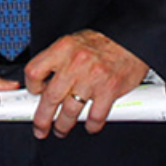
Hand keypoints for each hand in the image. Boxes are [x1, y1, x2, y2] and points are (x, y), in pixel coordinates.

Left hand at [24, 30, 149, 138]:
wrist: (133, 37)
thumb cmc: (105, 40)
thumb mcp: (75, 42)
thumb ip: (59, 60)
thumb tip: (46, 82)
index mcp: (63, 49)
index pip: (34, 72)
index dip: (32, 88)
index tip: (35, 95)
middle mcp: (75, 63)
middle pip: (50, 98)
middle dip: (42, 119)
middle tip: (41, 127)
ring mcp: (92, 78)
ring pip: (70, 111)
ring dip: (64, 125)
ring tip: (62, 128)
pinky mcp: (109, 90)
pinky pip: (95, 116)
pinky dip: (91, 125)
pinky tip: (90, 125)